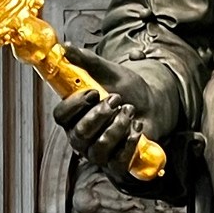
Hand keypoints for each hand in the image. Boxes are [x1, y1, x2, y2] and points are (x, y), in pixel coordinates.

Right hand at [52, 44, 171, 180]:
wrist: (154, 105)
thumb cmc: (127, 90)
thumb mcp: (107, 71)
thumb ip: (85, 60)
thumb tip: (64, 47)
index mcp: (73, 116)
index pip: (60, 116)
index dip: (75, 105)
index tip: (93, 91)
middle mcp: (81, 138)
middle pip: (78, 134)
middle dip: (100, 115)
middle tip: (117, 99)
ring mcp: (98, 155)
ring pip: (98, 148)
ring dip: (117, 126)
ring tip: (130, 110)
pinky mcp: (117, 166)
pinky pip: (118, 162)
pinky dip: (130, 142)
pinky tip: (138, 127)